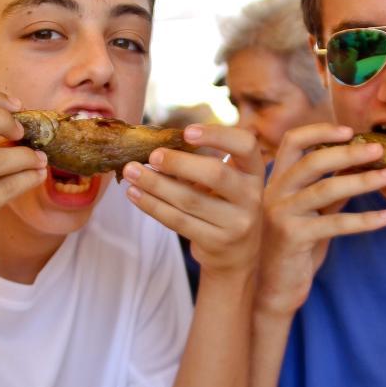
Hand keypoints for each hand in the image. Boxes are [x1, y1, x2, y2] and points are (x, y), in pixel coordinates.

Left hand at [122, 124, 262, 277]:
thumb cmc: (224, 207)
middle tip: (152, 156)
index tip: (187, 131)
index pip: (246, 145)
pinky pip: (178, 220)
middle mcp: (251, 196)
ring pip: (190, 199)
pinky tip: (135, 194)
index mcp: (254, 172)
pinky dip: (152, 205)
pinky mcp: (216, 242)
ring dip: (156, 184)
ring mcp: (237, 222)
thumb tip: (156, 148)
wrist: (236, 255)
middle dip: (179, 162)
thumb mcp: (226, 183)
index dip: (218, 135)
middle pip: (215, 173)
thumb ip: (202, 164)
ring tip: (131, 172)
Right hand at [258, 123, 385, 315]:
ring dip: (363, 180)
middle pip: (313, 161)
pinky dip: (365, 219)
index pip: (292, 142)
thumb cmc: (293, 249)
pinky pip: (335, 223)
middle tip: (379, 149)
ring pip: (326, 189)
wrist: (272, 290)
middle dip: (348, 152)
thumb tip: (359, 167)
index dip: (320, 131)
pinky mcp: (293, 237)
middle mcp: (274, 193)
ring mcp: (281, 214)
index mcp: (276, 181)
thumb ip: (328, 191)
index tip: (350, 130)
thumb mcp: (311, 213)